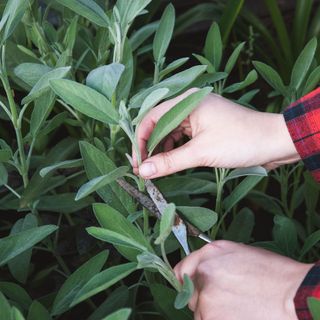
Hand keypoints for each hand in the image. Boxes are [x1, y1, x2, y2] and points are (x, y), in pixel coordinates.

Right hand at [133, 89, 299, 178]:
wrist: (275, 142)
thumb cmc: (241, 140)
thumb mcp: (201, 152)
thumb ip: (170, 161)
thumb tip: (144, 171)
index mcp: (187, 102)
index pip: (152, 118)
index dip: (141, 140)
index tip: (137, 161)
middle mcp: (189, 106)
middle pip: (160, 126)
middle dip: (150, 147)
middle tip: (143, 169)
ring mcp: (198, 117)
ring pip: (170, 133)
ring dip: (162, 151)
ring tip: (154, 170)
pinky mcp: (205, 128)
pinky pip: (182, 138)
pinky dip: (175, 150)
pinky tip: (170, 163)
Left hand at [174, 241, 312, 319]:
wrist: (292, 295)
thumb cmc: (271, 273)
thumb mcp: (238, 251)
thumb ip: (212, 258)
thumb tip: (198, 269)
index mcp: (209, 255)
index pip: (180, 270)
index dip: (185, 280)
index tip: (188, 286)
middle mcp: (203, 274)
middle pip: (190, 293)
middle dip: (201, 296)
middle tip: (224, 298)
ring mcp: (207, 300)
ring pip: (199, 311)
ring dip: (210, 312)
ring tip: (235, 308)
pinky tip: (237, 315)